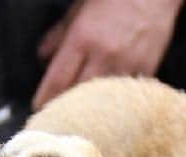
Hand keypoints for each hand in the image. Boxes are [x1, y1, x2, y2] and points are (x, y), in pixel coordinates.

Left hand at [34, 0, 183, 108]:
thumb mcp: (81, 5)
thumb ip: (61, 32)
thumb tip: (43, 55)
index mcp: (83, 38)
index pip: (57, 79)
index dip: (45, 97)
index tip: (39, 108)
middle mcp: (103, 55)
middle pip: (77, 95)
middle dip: (65, 106)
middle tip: (58, 115)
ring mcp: (126, 65)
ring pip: (102, 101)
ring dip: (90, 109)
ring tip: (82, 117)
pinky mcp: (146, 70)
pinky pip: (126, 95)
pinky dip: (116, 102)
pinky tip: (110, 107)